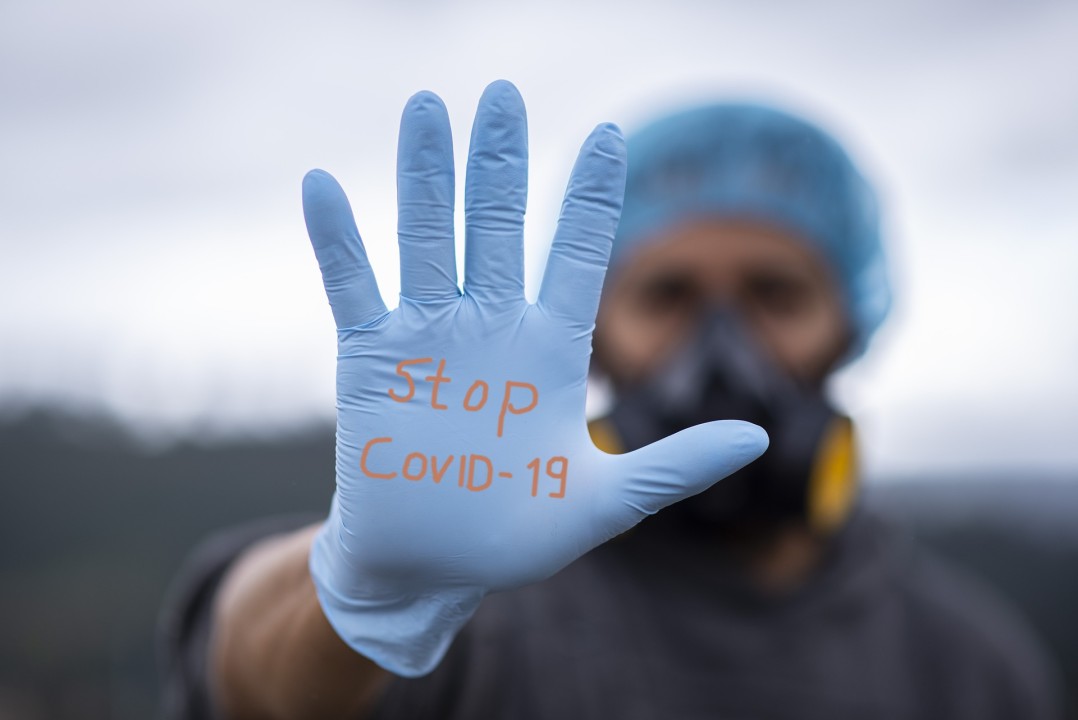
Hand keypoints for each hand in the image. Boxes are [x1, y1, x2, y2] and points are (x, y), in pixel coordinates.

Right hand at [304, 80, 767, 676]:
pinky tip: (321, 185)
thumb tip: (757, 440)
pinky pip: (352, 289)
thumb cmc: (515, 535)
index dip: (589, 196)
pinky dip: (338, 241)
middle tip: (502, 93)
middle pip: (496, 226)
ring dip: (424, 175)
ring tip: (426, 106)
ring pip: (426, 238)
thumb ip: (672, 466)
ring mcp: (428, 339)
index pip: (574, 255)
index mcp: (549, 351)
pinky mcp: (371, 362)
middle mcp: (489, 329)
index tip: (609, 135)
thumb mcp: (603, 501)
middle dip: (499, 162)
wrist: (431, 568)